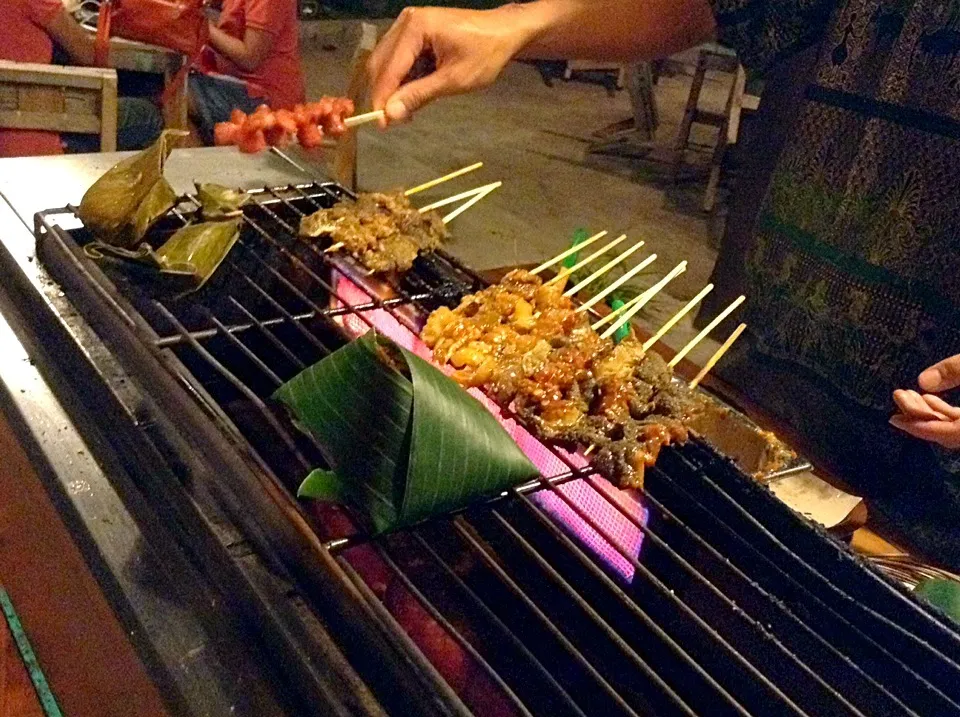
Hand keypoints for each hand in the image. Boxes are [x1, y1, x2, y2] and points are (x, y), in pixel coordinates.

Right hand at [367, 4, 534, 125]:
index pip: (389, 68)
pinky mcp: (414, 32)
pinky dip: (403, 79)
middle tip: (392, 121)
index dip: (382, 98)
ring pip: (387, 62)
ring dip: (393, 88)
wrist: (505, 32)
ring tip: (406, 110)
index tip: (379, 124)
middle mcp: (406, 21)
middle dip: (384, 94)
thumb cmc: (485, 54)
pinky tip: (412, 95)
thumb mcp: (453, 79)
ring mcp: (409, 25)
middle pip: (381, 63)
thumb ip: (419, 95)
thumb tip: (391, 114)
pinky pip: (399, 59)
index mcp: (415, 27)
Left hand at [890, 354, 959, 447]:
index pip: (948, 433)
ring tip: (909, 394)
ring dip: (931, 411)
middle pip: (948, 432)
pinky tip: (928, 398)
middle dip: (920, 414)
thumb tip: (923, 381)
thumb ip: (956, 370)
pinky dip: (946, 412)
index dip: (919, 426)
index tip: (893, 419)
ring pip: (955, 427)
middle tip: (898, 396)